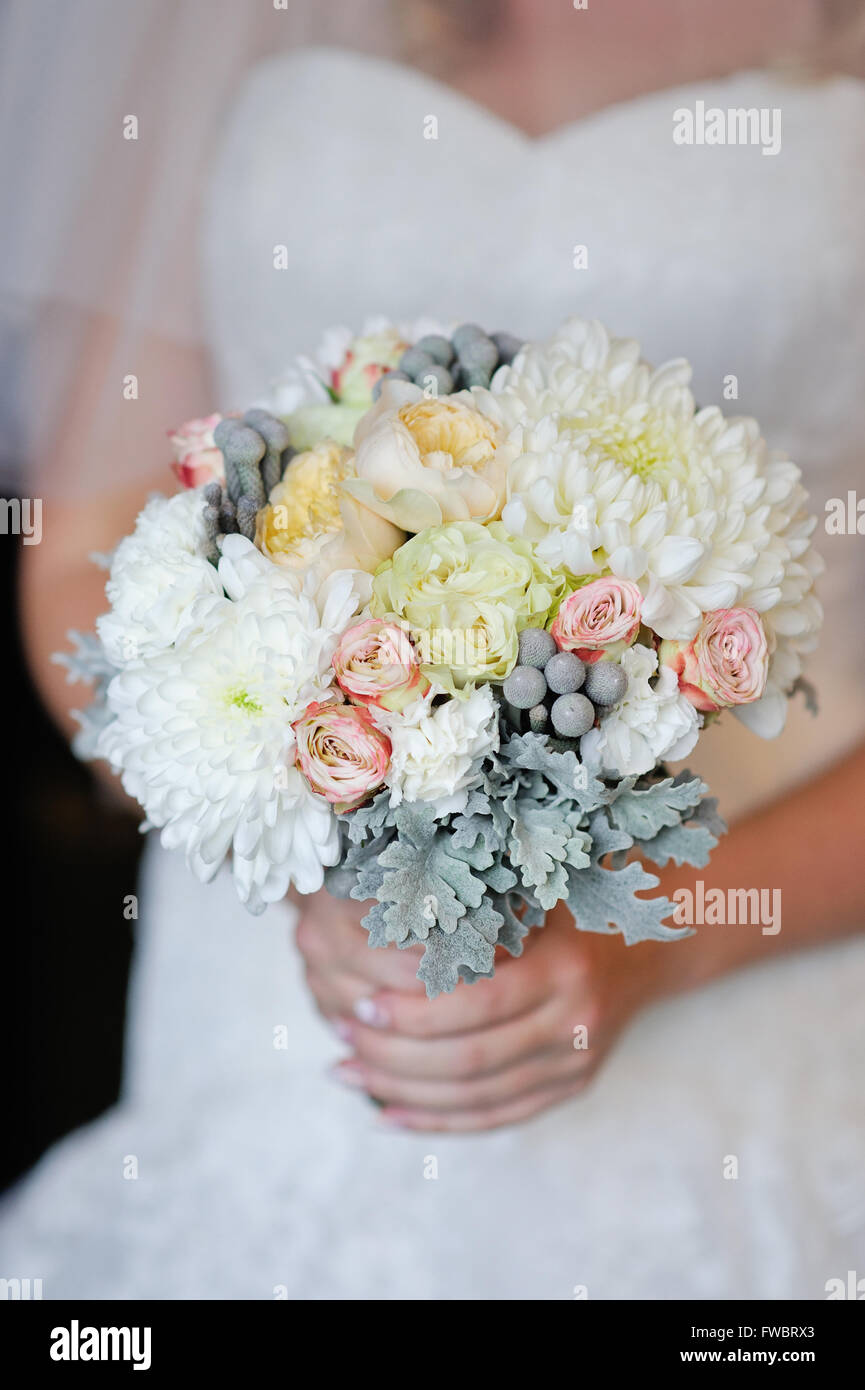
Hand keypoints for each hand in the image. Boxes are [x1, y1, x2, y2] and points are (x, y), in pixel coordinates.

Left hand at [294, 889, 678, 1131]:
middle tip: (340, 1042)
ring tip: (348, 1076)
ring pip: (477, 1097)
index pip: (475, 1005)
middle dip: (395, 1057)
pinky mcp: (571, 1088)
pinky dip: (438, 1121)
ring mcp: (577, 1062)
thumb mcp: (526, 896)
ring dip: (404, 1093)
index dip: (411, 1013)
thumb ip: (468, 916)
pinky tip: (388, 1113)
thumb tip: (375, 927)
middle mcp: (575, 1021)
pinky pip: (496, 1118)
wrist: (645, 945)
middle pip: (470, 1060)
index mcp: (562, 966)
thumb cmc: (565, 908)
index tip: (359, 1006)